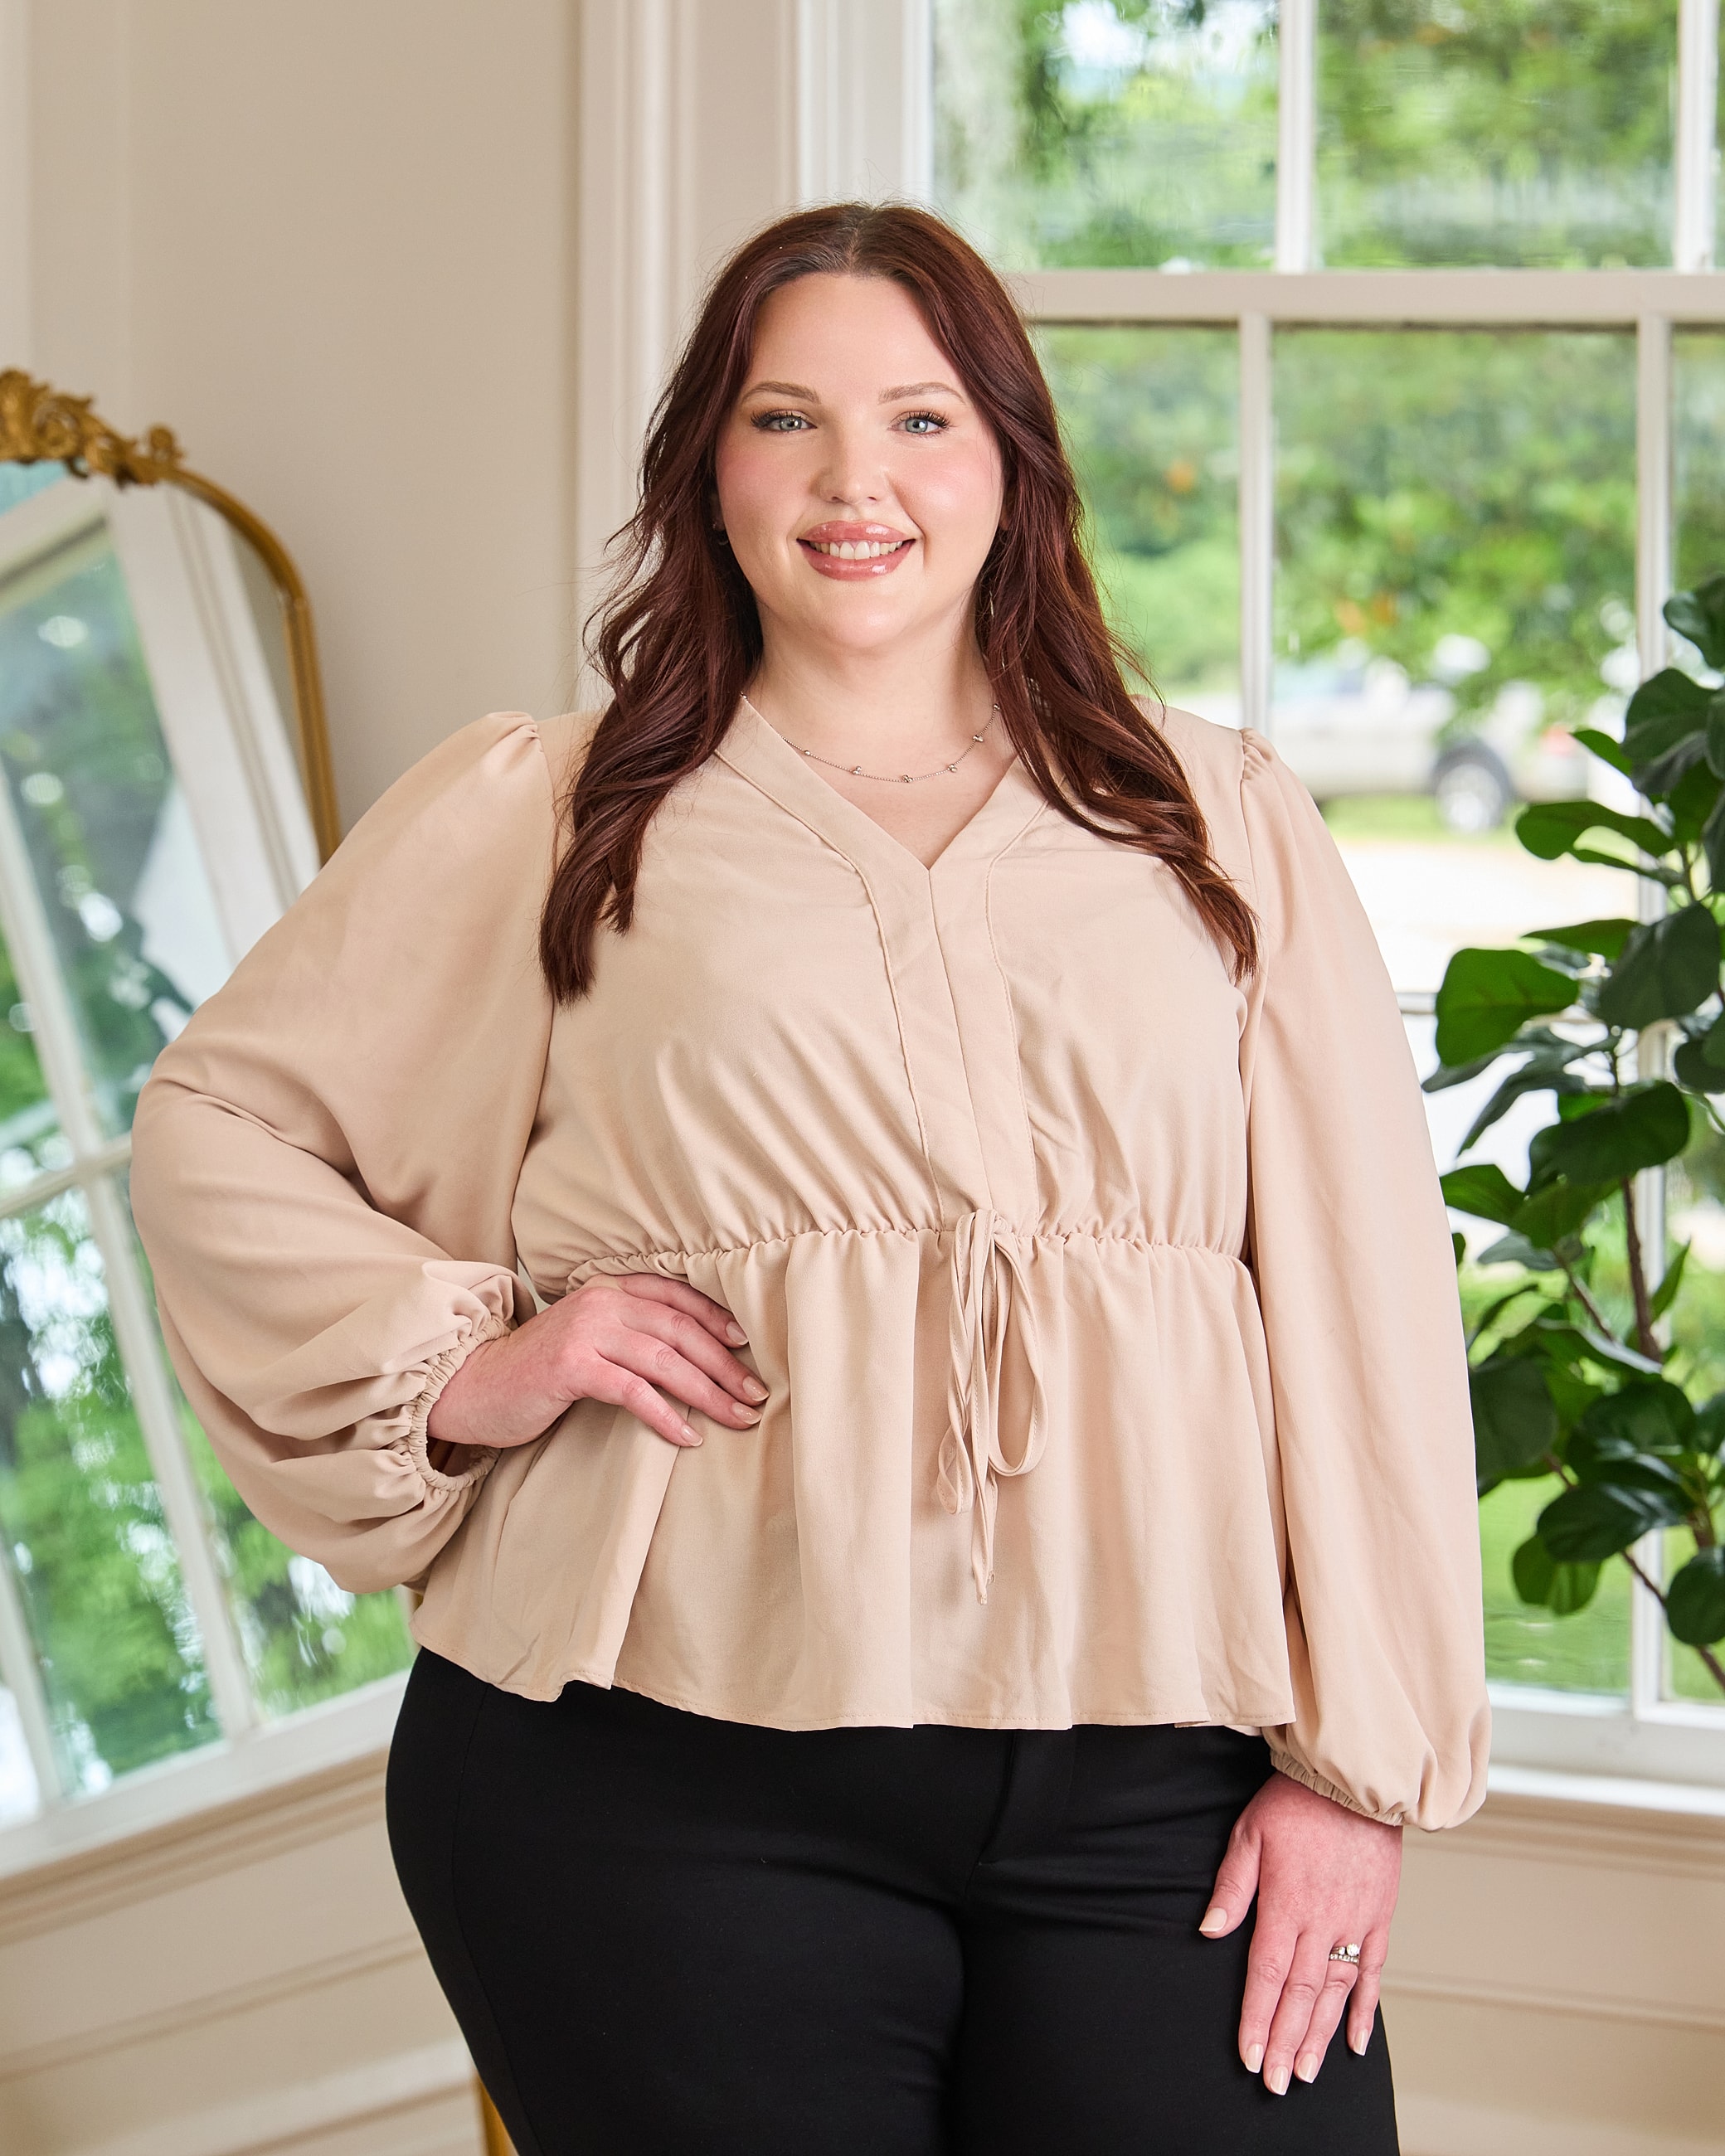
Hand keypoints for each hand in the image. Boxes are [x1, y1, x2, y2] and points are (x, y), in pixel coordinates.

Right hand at [425, 1274, 768, 1451]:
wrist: (475, 1385)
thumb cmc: (539, 1369)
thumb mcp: (589, 1336)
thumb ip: (630, 1332)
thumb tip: (695, 1356)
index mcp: (609, 1288)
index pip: (677, 1295)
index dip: (717, 1317)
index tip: (748, 1345)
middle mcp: (601, 1301)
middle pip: (680, 1329)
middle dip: (725, 1364)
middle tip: (756, 1394)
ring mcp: (586, 1331)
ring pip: (664, 1359)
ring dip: (708, 1392)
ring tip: (737, 1417)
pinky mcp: (571, 1367)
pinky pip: (633, 1391)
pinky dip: (666, 1414)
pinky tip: (689, 1435)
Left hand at [1199, 1768, 1399, 2094]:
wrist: (1354, 1781)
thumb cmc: (1296, 1803)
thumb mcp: (1250, 1833)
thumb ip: (1232, 1886)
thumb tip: (1210, 1930)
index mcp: (1286, 1903)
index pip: (1267, 1974)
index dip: (1256, 2017)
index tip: (1247, 2054)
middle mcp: (1323, 1921)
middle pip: (1301, 1994)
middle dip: (1284, 2041)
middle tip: (1274, 2083)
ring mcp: (1356, 1922)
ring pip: (1337, 1992)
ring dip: (1320, 2036)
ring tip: (1305, 2073)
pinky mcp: (1380, 1917)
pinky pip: (1375, 1972)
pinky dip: (1366, 2010)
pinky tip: (1357, 2042)